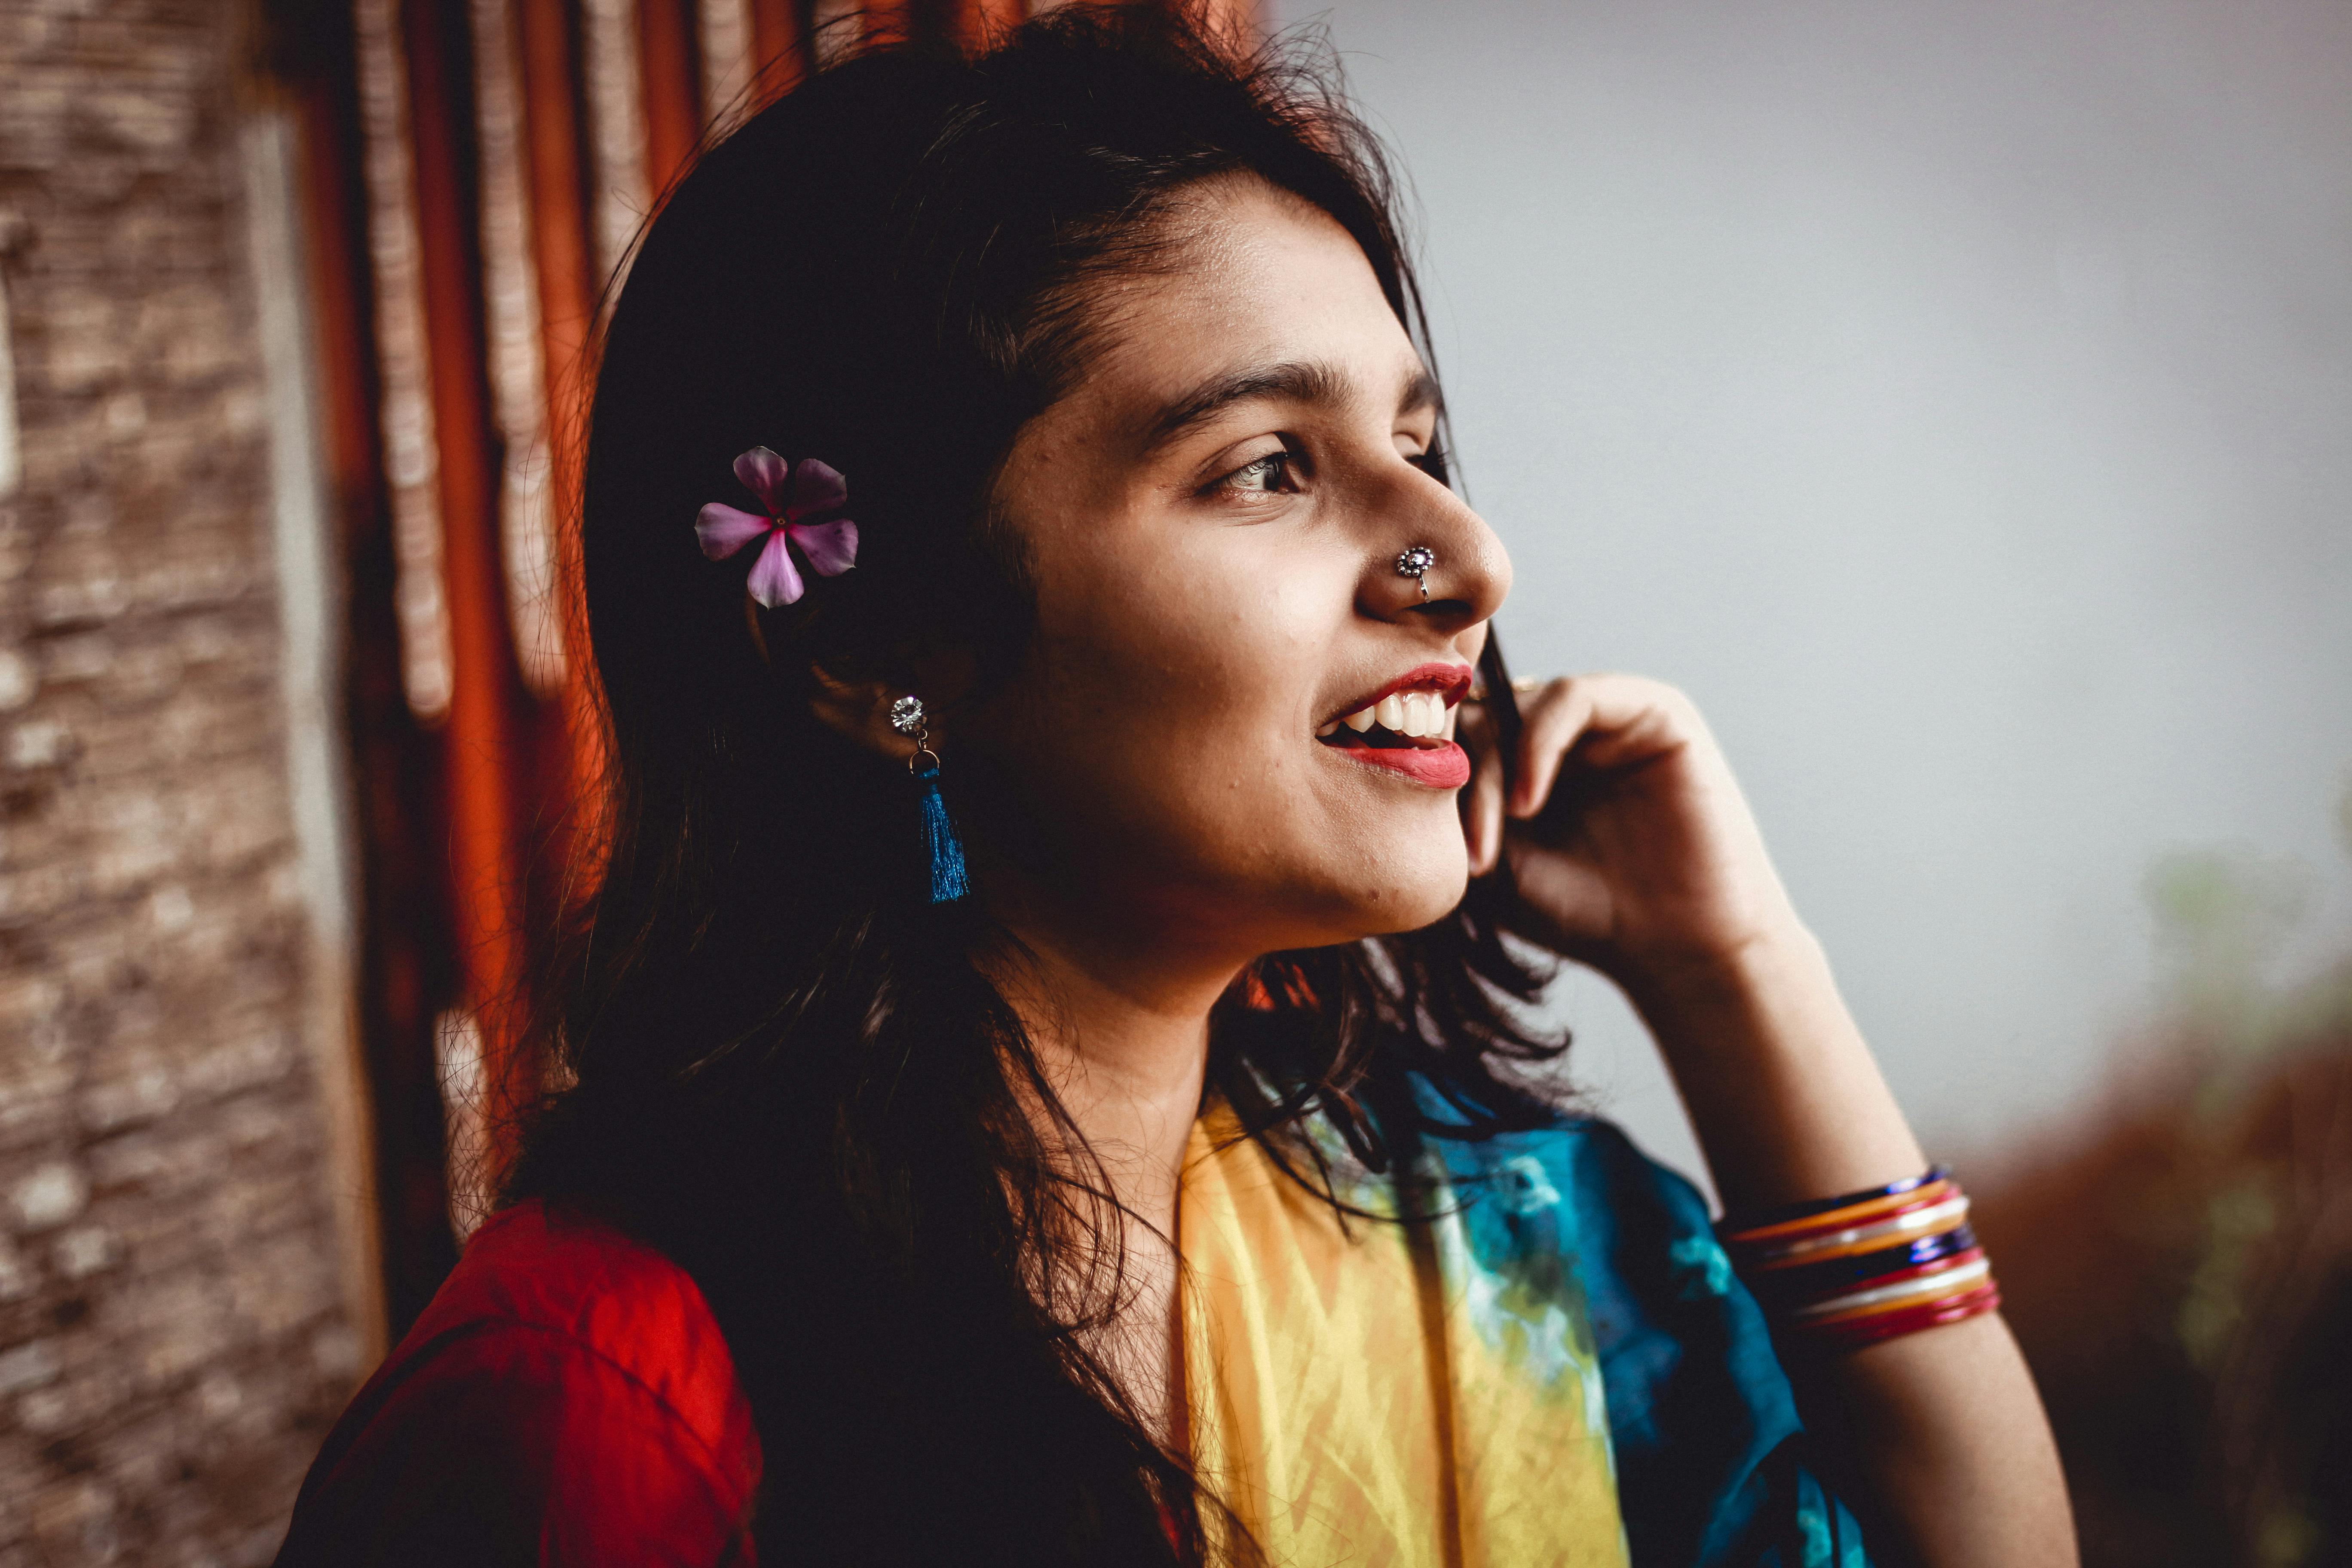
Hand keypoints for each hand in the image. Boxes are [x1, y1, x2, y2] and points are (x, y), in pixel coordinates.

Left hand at [1462, 674, 1804, 984]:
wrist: (1677, 948)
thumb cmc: (1587, 914)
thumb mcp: (1497, 864)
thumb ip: (1456, 809)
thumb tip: (1407, 761)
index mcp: (1526, 761)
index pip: (1457, 735)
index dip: (1433, 780)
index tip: (1437, 852)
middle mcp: (1566, 731)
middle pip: (1478, 713)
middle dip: (1462, 776)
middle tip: (1471, 850)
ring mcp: (1609, 717)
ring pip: (1515, 703)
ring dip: (1493, 765)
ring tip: (1504, 830)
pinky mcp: (1654, 711)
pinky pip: (1571, 695)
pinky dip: (1536, 742)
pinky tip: (1528, 802)